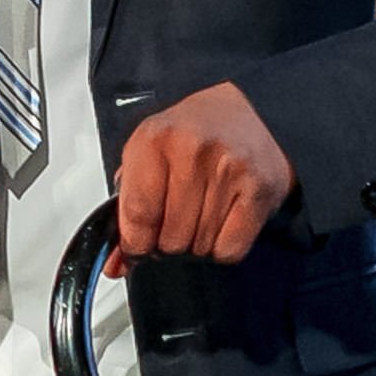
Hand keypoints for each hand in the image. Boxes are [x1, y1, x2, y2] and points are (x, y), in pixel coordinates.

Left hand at [112, 81, 293, 263]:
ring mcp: (230, 170)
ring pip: (199, 248)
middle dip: (166, 242)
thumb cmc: (191, 135)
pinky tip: (222, 222)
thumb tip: (116, 265)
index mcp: (155, 139)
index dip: (134, 243)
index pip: (137, 215)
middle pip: (170, 239)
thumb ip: (125, 211)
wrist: (248, 110)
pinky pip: (229, 250)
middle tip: (174, 221)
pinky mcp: (260, 191)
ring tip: (200, 214)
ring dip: (195, 243)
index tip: (137, 245)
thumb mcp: (146, 157)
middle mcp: (193, 151)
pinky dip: (222, 247)